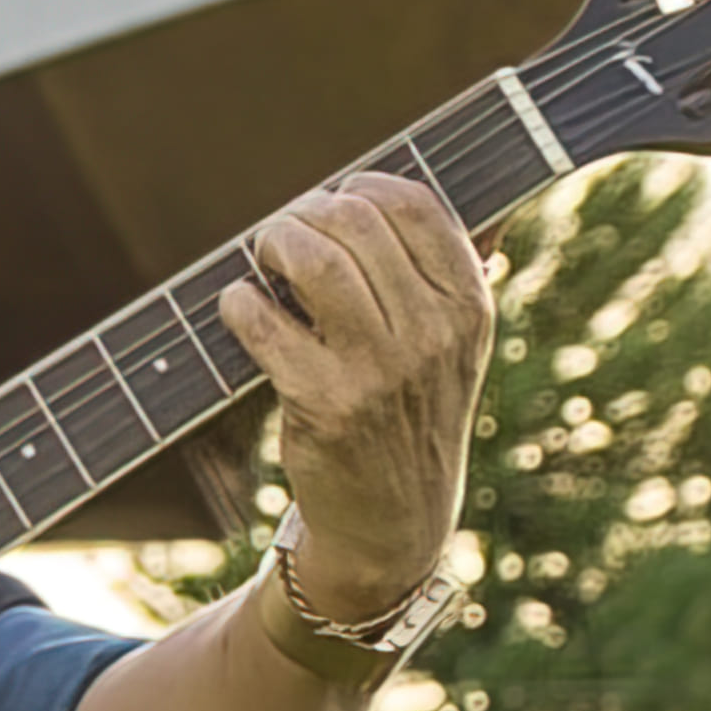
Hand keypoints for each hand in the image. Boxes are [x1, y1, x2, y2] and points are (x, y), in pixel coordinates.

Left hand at [216, 166, 496, 616]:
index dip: (362, 187)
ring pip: (316, 263)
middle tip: (282, 235)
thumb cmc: (411, 414)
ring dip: (273, 244)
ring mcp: (381, 372)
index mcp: (469, 307)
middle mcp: (434, 335)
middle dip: (304, 214)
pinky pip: (267, 324)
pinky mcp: (327, 406)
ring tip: (262, 259)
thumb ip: (449, 274)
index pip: (417, 205)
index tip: (334, 201)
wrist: (394, 523)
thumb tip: (450, 198)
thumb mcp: (454, 347)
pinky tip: (241, 307)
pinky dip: (241, 304)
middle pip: (356, 222)